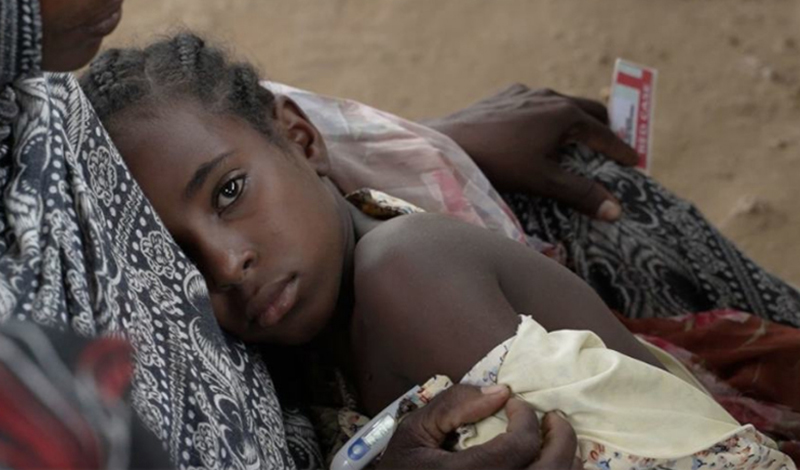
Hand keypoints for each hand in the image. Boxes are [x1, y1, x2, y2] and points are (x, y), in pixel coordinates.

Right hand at [378, 384, 580, 469]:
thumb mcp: (414, 432)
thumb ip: (453, 406)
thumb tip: (499, 392)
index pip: (518, 447)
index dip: (525, 417)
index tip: (515, 404)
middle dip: (561, 438)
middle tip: (553, 419)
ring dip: (566, 461)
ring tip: (554, 442)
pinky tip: (546, 465)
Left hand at [426, 84, 638, 220]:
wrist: (447, 145)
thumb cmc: (497, 163)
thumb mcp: (543, 181)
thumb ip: (580, 193)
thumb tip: (616, 209)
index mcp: (564, 114)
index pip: (604, 132)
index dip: (621, 149)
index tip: (634, 162)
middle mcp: (548, 96)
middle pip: (588, 109)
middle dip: (604, 127)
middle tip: (613, 148)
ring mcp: (524, 93)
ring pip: (561, 104)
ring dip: (576, 121)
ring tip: (580, 141)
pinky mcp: (503, 97)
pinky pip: (536, 104)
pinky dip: (550, 118)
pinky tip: (539, 134)